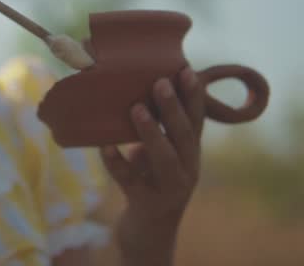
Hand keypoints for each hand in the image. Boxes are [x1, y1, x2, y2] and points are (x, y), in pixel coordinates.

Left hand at [100, 67, 204, 259]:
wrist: (149, 234)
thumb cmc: (151, 183)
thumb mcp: (158, 155)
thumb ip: (155, 129)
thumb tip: (135, 87)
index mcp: (191, 155)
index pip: (197, 121)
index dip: (194, 97)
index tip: (186, 70)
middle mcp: (187, 171)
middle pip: (185, 137)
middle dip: (174, 109)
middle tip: (160, 82)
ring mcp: (169, 190)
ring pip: (165, 160)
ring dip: (152, 133)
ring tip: (136, 108)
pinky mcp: (146, 204)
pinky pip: (130, 182)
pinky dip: (118, 163)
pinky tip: (106, 147)